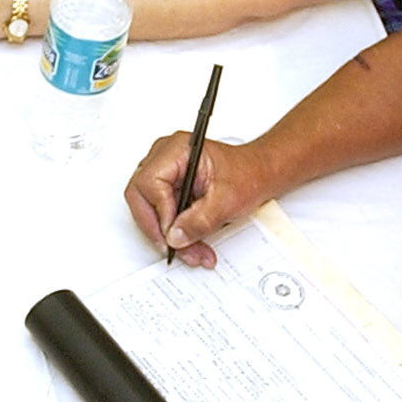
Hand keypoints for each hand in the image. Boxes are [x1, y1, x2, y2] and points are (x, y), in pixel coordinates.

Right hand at [123, 133, 270, 267]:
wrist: (260, 174)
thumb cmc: (248, 174)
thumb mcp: (227, 200)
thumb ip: (200, 220)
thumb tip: (175, 236)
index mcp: (178, 150)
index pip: (149, 182)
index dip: (160, 212)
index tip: (173, 234)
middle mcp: (166, 157)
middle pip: (141, 197)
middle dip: (158, 229)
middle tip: (174, 248)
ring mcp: (166, 172)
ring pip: (149, 209)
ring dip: (170, 236)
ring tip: (193, 252)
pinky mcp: (170, 188)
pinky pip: (161, 213)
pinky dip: (176, 232)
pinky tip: (192, 244)